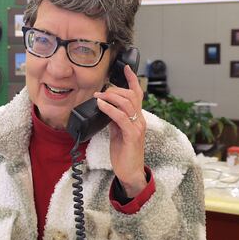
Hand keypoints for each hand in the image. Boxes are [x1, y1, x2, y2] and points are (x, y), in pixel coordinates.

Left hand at [94, 64, 146, 197]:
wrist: (130, 172)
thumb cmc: (124, 152)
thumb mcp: (118, 131)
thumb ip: (115, 118)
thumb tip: (106, 107)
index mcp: (137, 118)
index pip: (138, 94)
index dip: (132, 79)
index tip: (126, 67)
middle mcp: (140, 120)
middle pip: (131, 95)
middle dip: (114, 89)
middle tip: (100, 91)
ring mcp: (137, 127)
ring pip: (126, 103)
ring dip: (110, 97)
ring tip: (98, 96)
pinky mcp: (132, 135)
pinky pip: (120, 117)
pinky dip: (109, 108)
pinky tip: (101, 105)